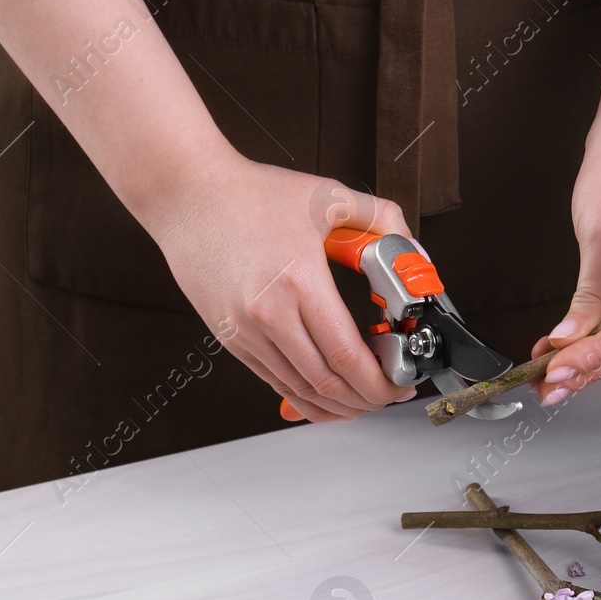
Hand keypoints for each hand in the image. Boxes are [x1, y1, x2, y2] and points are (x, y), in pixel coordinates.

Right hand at [145, 151, 417, 421]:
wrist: (186, 194)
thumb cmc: (251, 193)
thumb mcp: (329, 196)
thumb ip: (382, 220)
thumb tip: (414, 254)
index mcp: (298, 281)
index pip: (346, 355)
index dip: (380, 381)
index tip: (400, 383)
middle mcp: (266, 314)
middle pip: (326, 383)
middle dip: (367, 399)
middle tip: (389, 393)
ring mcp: (244, 332)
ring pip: (299, 391)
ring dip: (337, 406)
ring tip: (365, 400)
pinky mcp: (230, 339)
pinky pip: (274, 382)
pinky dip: (305, 399)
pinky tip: (328, 397)